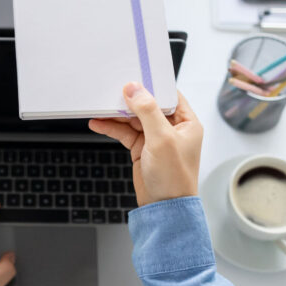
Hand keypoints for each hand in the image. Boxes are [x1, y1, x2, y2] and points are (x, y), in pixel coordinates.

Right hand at [88, 84, 202, 206]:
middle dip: (130, 100)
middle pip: (148, 106)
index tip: (135, 77)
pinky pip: (125, 133)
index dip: (152, 86)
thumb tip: (134, 89)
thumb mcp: (161, 139)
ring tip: (100, 107)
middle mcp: (172, 129)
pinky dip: (112, 128)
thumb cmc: (174, 178)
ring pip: (134, 119)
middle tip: (112, 90)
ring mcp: (156, 139)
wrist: (164, 208)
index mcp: (187, 123)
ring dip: (117, 114)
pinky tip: (98, 123)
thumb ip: (147, 111)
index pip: (169, 96)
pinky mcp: (142, 149)